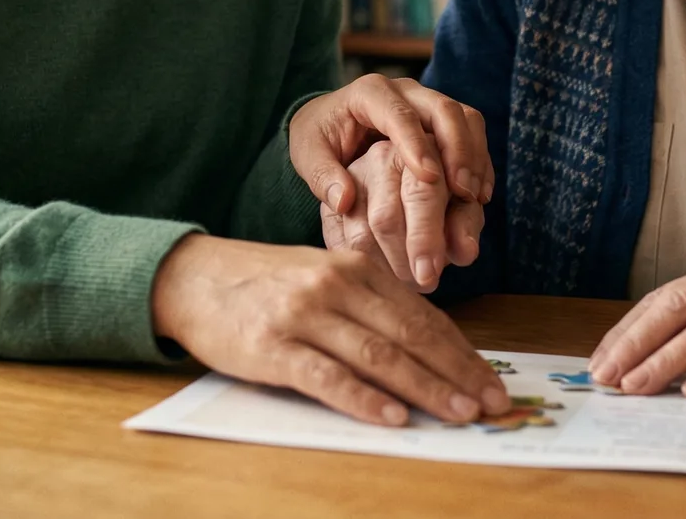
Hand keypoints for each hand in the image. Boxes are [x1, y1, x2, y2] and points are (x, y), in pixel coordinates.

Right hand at [150, 234, 510, 425]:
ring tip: (458, 413)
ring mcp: (304, 314)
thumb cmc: (265, 283)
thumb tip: (426, 349)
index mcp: (355, 268)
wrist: (193, 277)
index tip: (492, 381)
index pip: (423, 315)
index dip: (462, 351)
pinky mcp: (273, 346)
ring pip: (378, 356)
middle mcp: (335, 285)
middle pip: (410, 334)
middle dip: (458, 372)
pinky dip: (364, 399)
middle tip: (492, 404)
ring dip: (424, 388)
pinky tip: (392, 417)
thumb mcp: (322, 276)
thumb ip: (369, 304)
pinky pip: (327, 377)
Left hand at [290, 75, 492, 265]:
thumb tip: (344, 201)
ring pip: (465, 118)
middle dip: (458, 149)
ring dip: (475, 157)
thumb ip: (321, 176)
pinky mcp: (442, 122)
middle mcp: (405, 91)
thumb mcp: (306, 152)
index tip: (430, 179)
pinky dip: (478, 163)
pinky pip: (471, 134)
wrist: (330, 124)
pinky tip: (477, 197)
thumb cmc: (319, 136)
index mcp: (369, 92)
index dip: (417, 145)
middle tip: (462, 191)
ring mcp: (428, 103)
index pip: (399, 114)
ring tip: (474, 197)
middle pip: (443, 109)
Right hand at [322, 139, 483, 292]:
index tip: (429, 275)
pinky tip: (379, 279)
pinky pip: (338, 244)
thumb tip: (466, 252)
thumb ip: (466, 225)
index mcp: (420, 151)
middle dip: (403, 260)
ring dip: (383, 268)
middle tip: (421, 285)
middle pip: (385, 218)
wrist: (409, 179)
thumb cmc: (444, 193)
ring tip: (405, 284)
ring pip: (359, 235)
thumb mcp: (464, 203)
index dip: (425, 239)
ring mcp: (352, 181)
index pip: (421, 195)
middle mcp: (381, 157)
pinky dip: (359, 268)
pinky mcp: (331, 203)